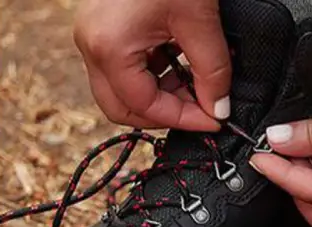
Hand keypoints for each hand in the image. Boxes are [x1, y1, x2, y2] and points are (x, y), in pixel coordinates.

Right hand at [73, 0, 230, 130]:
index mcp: (109, 46)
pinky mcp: (103, 26)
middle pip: (122, 106)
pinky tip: (183, 63)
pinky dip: (155, 74)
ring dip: (161, 94)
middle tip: (204, 109)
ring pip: (122, 89)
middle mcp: (90, 44)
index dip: (184, 119)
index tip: (216, 119)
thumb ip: (213, 72)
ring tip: (199, 83)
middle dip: (165, 114)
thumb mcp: (201, 22)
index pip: (144, 107)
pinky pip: (125, 66)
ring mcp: (93, 35)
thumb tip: (220, 109)